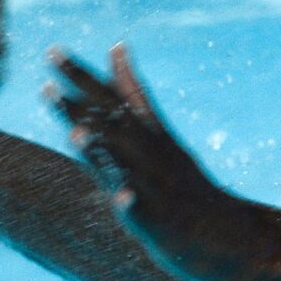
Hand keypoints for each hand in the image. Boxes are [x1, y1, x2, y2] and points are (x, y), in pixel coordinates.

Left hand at [44, 44, 266, 280]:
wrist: (229, 233)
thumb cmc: (185, 183)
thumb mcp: (158, 131)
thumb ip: (133, 92)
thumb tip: (116, 46)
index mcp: (146, 135)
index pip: (110, 100)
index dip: (80, 77)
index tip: (52, 50)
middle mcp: (151, 153)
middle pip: (111, 123)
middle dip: (79, 98)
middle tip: (52, 67)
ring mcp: (157, 185)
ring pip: (124, 164)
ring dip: (99, 148)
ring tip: (74, 131)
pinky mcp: (163, 219)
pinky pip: (146, 211)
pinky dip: (134, 203)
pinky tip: (122, 198)